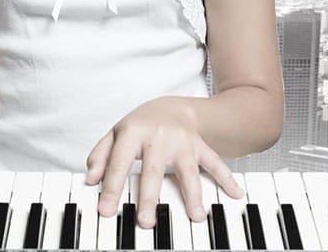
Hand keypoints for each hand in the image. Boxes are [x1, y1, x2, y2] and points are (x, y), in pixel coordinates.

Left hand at [85, 96, 243, 227]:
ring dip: (193, 194)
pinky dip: (227, 178)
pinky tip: (237, 194)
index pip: (119, 162)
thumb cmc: (139, 126)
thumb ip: (100, 155)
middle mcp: (158, 136)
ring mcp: (182, 141)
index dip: (111, 187)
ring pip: (188, 169)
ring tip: (196, 216)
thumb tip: (90, 179)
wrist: (170, 106)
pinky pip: (215, 162)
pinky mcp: (200, 146)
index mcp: (133, 132)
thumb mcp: (115, 134)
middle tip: (145, 221)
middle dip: (149, 196)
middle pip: (153, 169)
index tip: (106, 210)